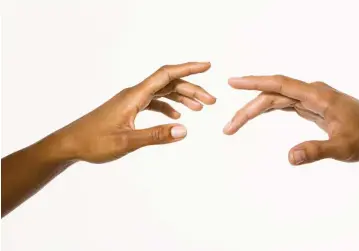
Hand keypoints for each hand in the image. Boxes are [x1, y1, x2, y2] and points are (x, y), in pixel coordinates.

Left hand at [56, 62, 215, 162]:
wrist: (70, 143)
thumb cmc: (93, 141)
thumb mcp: (126, 142)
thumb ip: (156, 136)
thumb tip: (184, 130)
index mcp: (134, 96)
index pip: (166, 75)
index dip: (188, 69)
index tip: (207, 66)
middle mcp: (134, 93)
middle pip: (168, 83)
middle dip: (192, 88)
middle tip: (211, 101)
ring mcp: (131, 100)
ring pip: (162, 92)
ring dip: (182, 97)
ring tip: (200, 108)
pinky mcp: (129, 108)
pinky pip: (154, 102)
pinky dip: (168, 106)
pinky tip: (177, 115)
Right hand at [223, 75, 358, 165]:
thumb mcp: (343, 148)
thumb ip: (317, 151)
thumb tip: (289, 157)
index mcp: (317, 96)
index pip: (280, 85)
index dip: (255, 82)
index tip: (233, 82)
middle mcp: (311, 93)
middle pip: (272, 95)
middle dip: (248, 110)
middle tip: (228, 128)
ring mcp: (310, 98)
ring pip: (275, 99)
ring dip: (254, 111)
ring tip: (235, 124)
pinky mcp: (310, 106)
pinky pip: (283, 104)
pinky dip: (267, 109)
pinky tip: (256, 115)